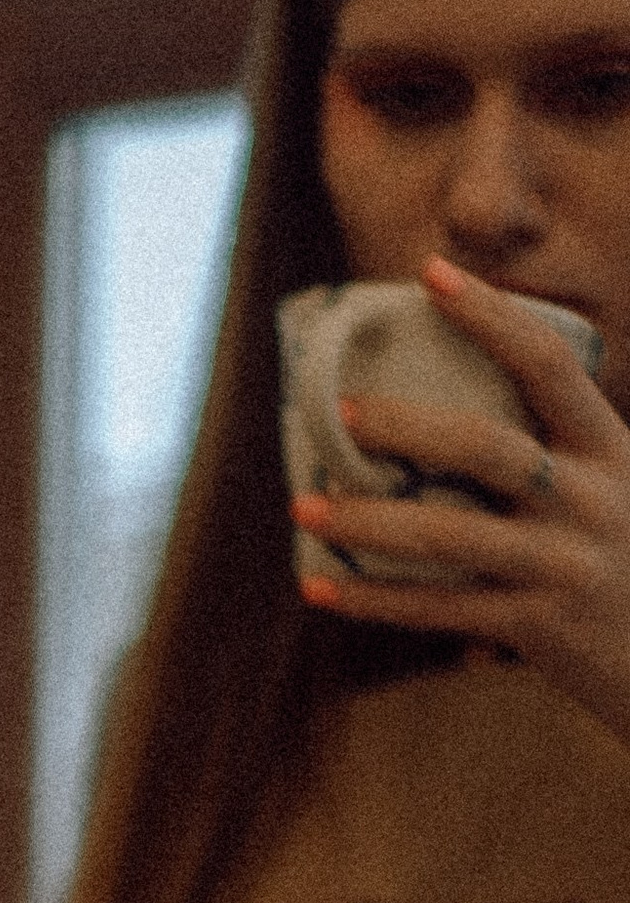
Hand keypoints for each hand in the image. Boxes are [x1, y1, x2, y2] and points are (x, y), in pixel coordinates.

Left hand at [291, 257, 629, 749]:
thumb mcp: (620, 495)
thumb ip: (563, 459)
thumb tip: (458, 430)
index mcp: (614, 448)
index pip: (549, 363)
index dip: (490, 315)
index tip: (430, 273)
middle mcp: (591, 499)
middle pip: (486, 445)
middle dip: (408, 426)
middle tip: (342, 412)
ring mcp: (564, 565)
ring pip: (448, 532)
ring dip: (367, 519)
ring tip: (304, 504)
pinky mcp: (539, 628)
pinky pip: (438, 608)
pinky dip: (373, 597)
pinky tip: (320, 585)